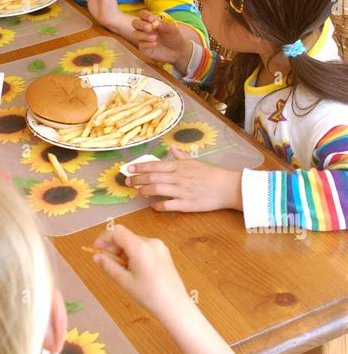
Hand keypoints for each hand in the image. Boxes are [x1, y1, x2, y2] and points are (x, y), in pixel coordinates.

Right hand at [92, 224, 189, 319]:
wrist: (174, 305)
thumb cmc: (149, 295)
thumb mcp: (124, 281)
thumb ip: (108, 266)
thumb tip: (96, 256)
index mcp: (140, 247)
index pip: (117, 232)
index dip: (104, 238)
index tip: (96, 249)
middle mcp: (151, 242)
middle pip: (126, 236)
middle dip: (113, 247)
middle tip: (105, 262)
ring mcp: (159, 246)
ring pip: (134, 242)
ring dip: (123, 251)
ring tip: (121, 270)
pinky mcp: (163, 252)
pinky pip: (143, 247)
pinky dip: (134, 254)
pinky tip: (133, 269)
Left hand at [126, 145, 242, 211]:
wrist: (227, 187)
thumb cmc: (211, 174)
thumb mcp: (195, 161)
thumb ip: (180, 156)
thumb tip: (171, 147)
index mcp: (180, 166)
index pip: (155, 165)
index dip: (140, 167)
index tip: (129, 169)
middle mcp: (178, 177)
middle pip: (153, 177)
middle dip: (137, 179)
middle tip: (127, 182)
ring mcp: (182, 191)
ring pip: (158, 190)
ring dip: (144, 191)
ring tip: (136, 194)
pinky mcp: (187, 204)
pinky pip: (169, 205)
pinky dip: (159, 206)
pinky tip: (153, 206)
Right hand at [131, 10, 191, 71]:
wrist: (178, 51)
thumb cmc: (175, 37)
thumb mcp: (173, 30)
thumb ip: (165, 25)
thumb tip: (156, 22)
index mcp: (151, 21)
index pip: (142, 14)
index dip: (145, 15)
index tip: (152, 19)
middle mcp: (145, 29)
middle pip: (135, 23)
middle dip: (141, 24)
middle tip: (150, 28)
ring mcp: (143, 39)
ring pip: (135, 34)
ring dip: (143, 35)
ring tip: (154, 38)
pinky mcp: (144, 49)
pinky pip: (141, 45)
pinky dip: (146, 44)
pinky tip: (154, 44)